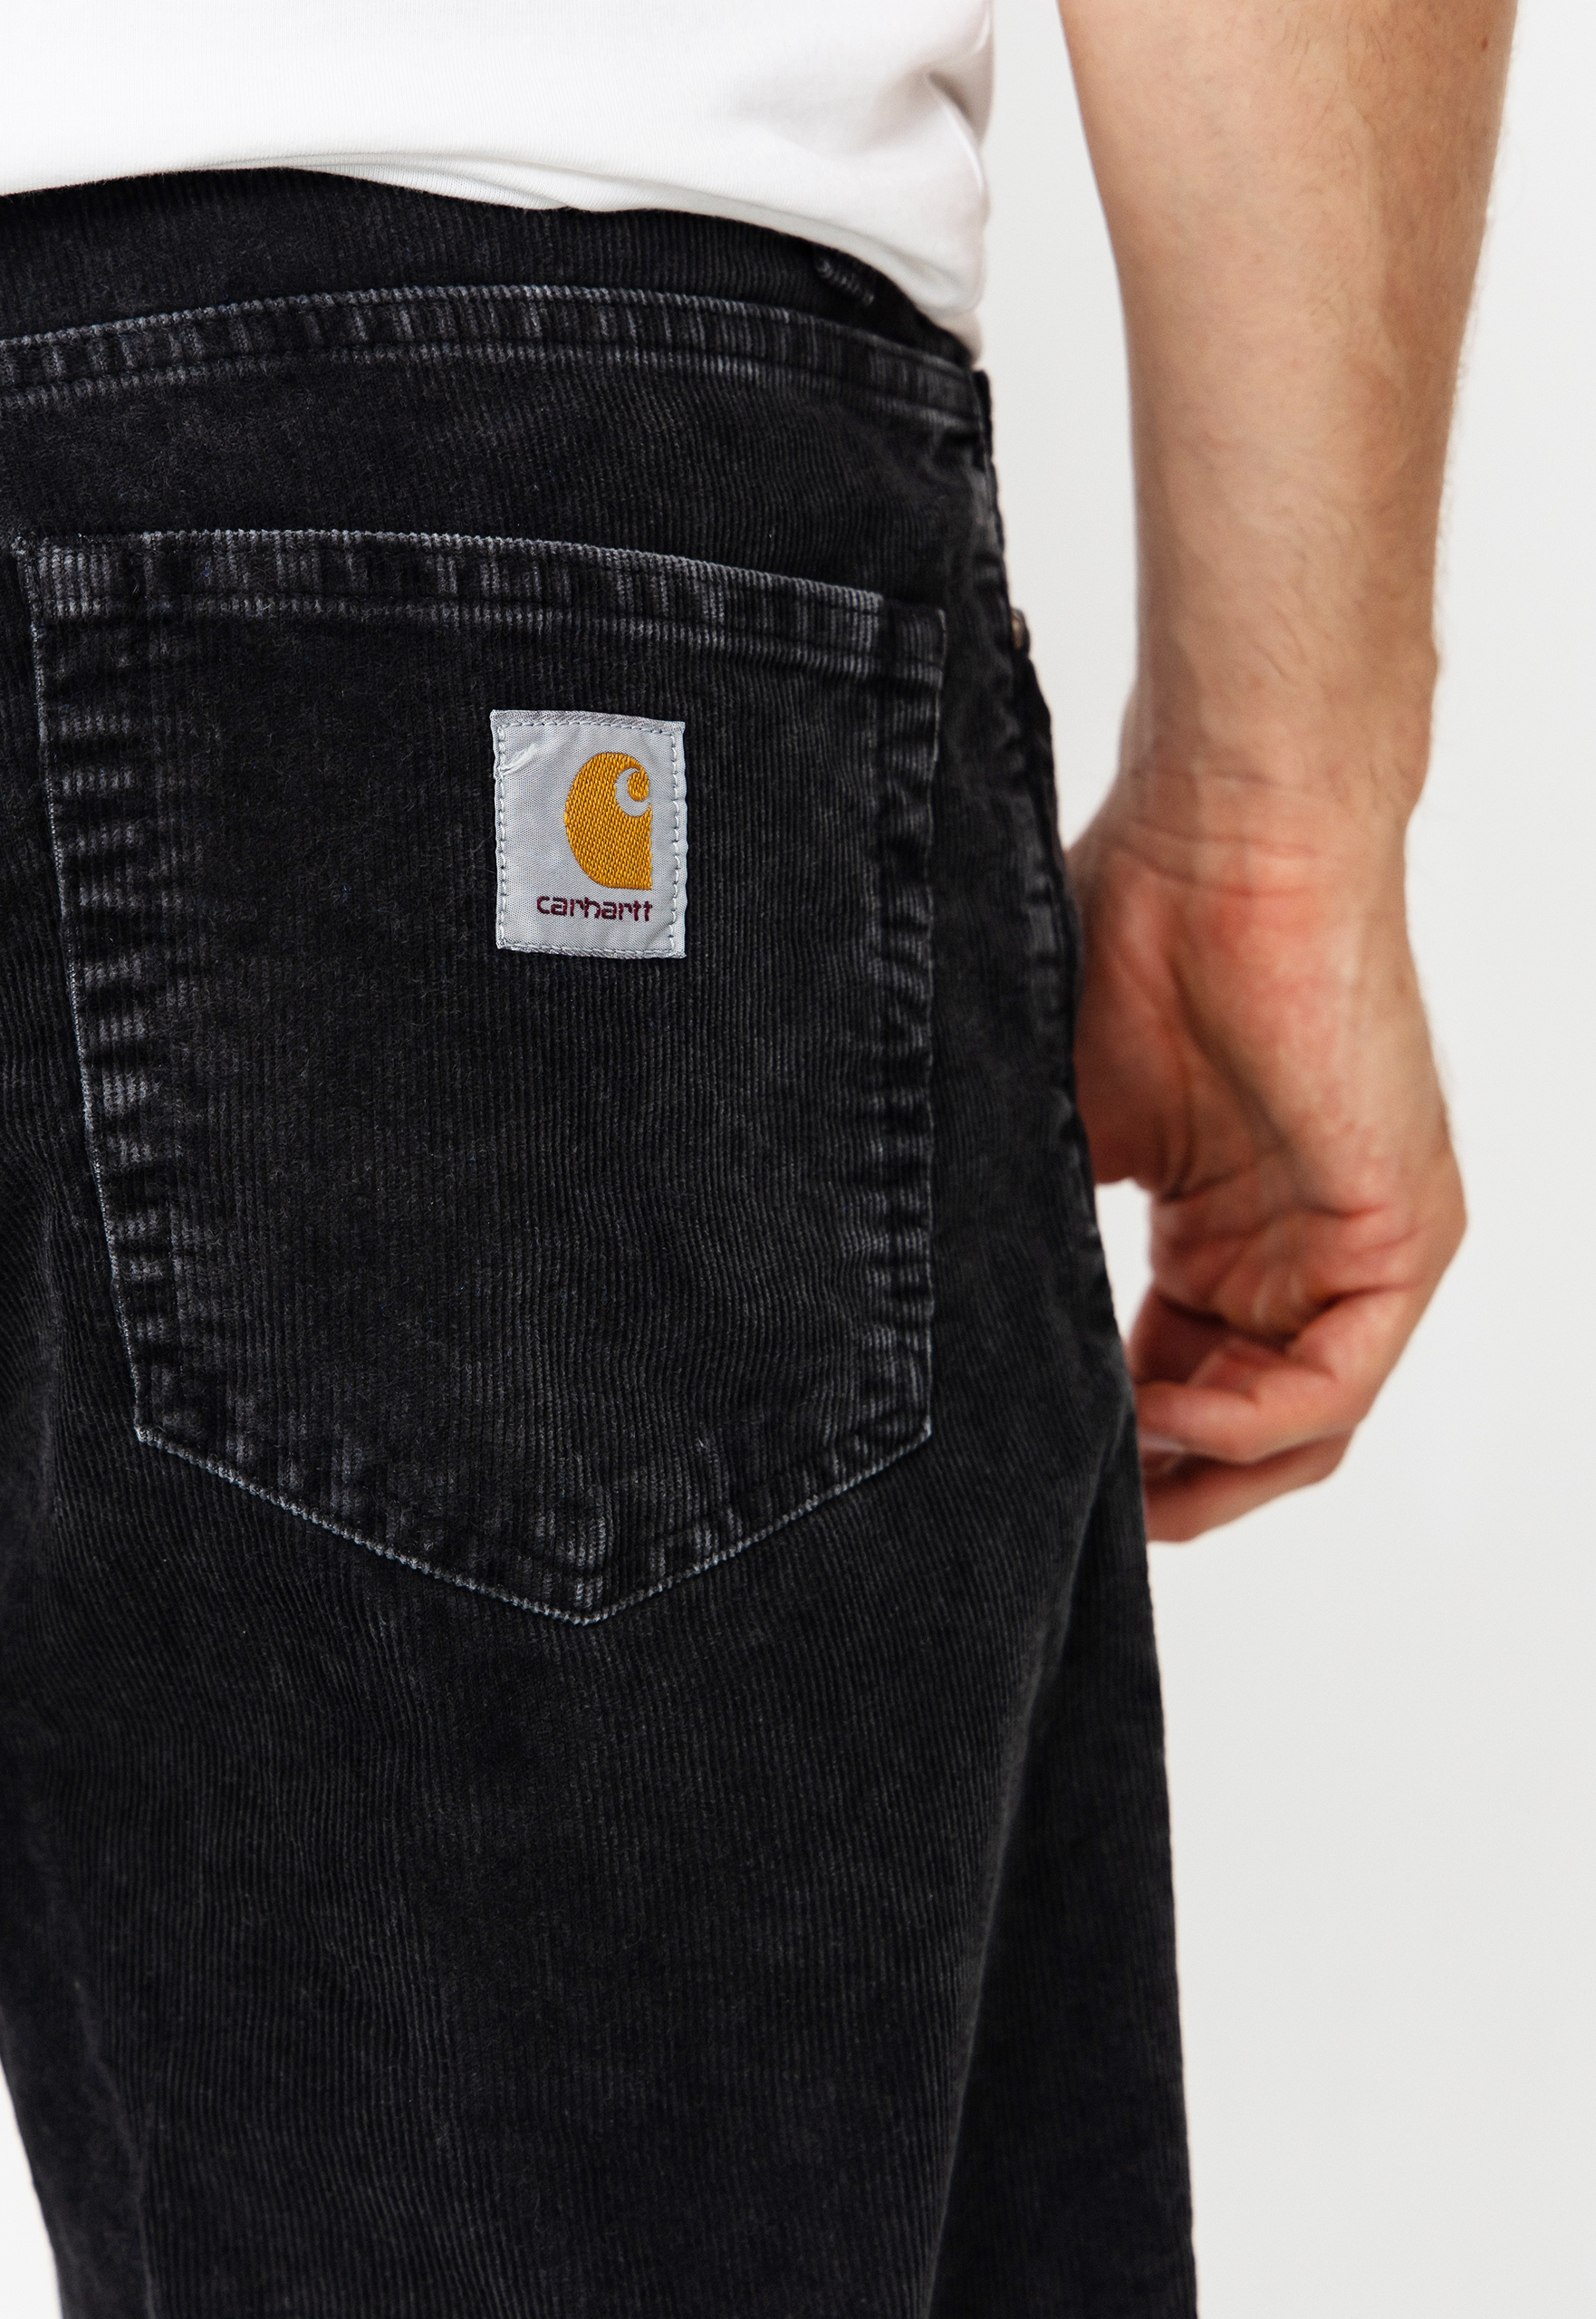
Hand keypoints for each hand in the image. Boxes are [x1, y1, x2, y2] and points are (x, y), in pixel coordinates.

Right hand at [1068, 757, 1464, 1539]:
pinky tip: (1167, 1414)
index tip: (1038, 1468)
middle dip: (1162, 1486)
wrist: (1221, 839)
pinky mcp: (1399, 1229)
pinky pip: (1336, 1379)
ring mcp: (1352, 1243)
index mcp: (1218, 1225)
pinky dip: (1251, 1421)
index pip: (1179, 1379)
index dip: (1111, 1441)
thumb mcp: (1057, 1129)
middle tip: (1078, 1513)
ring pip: (1300, 1428)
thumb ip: (1037, 1245)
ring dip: (1205, 1470)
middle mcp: (1291, 1247)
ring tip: (1117, 1475)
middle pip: (1244, 1428)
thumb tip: (962, 1346)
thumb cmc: (1127, 941)